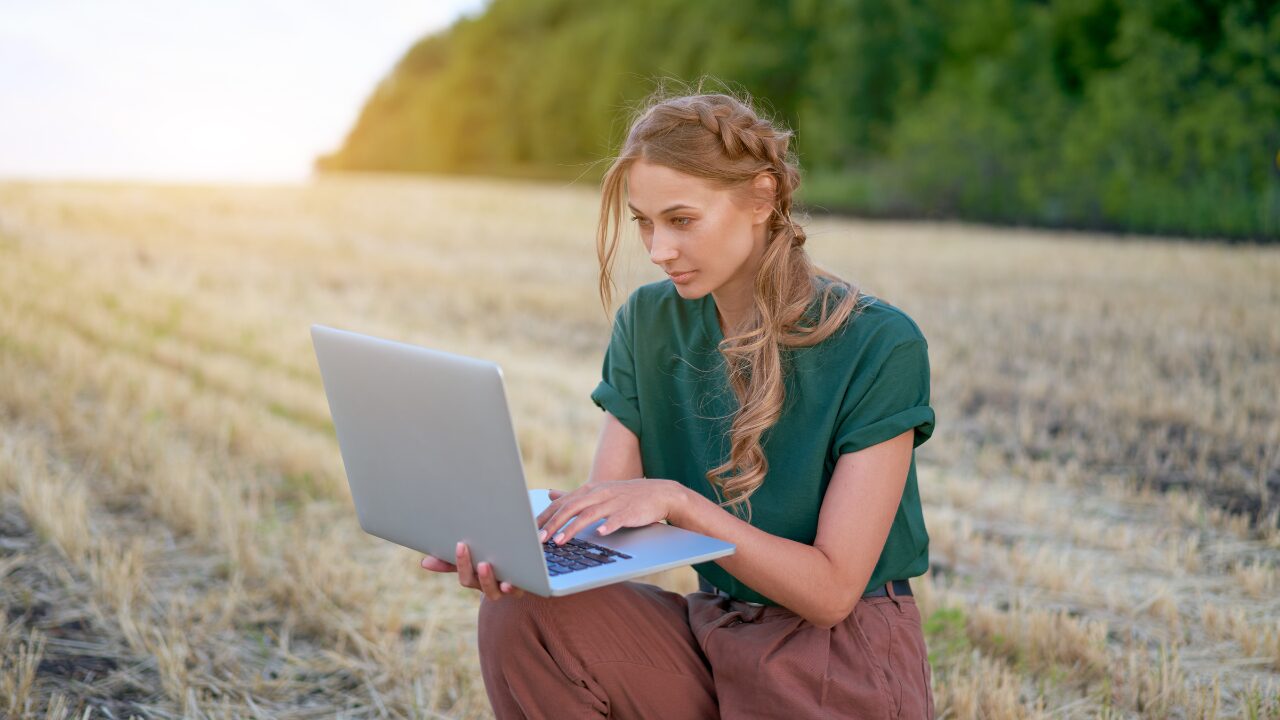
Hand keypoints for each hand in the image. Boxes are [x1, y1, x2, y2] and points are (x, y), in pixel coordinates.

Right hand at [420, 541, 527, 600]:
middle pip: (476, 583)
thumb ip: (452, 562)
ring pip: (496, 591)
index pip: (464, 576)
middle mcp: (491, 588)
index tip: (459, 544)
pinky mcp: (525, 587)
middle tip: (463, 548)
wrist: (526, 572)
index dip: (460, 562)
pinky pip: (520, 589)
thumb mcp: (474, 560)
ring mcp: (507, 589)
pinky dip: (514, 585)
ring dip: (488, 579)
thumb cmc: (494, 562)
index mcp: (477, 580)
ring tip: (486, 565)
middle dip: (468, 567)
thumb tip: (424, 563)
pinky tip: (510, 579)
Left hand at [536, 479, 682, 545]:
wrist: (660, 493)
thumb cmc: (626, 496)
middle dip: (553, 524)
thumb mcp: (598, 492)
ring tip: (560, 541)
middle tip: (539, 539)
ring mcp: (614, 502)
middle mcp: (599, 494)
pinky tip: (600, 534)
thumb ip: (573, 495)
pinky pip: (617, 519)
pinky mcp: (629, 512)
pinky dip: (608, 526)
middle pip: (571, 508)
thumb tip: (550, 494)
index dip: (545, 516)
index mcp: (589, 490)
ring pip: (590, 514)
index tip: (529, 530)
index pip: (562, 503)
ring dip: (573, 528)